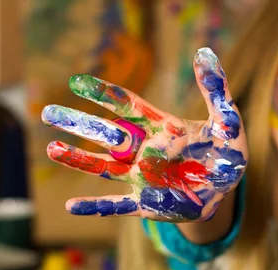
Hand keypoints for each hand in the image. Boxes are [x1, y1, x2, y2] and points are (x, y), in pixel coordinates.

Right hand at [41, 48, 246, 221]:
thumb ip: (215, 90)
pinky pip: (118, 206)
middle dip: (80, 123)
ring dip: (80, 160)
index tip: (78, 81)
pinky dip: (96, 207)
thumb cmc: (227, 150)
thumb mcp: (227, 119)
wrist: (227, 187)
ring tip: (52, 149)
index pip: (128, 107)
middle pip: (107, 134)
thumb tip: (205, 54)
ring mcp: (144, 177)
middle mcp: (146, 150)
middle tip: (49, 112)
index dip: (105, 94)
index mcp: (162, 128)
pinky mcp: (148, 203)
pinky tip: (71, 208)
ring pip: (105, 167)